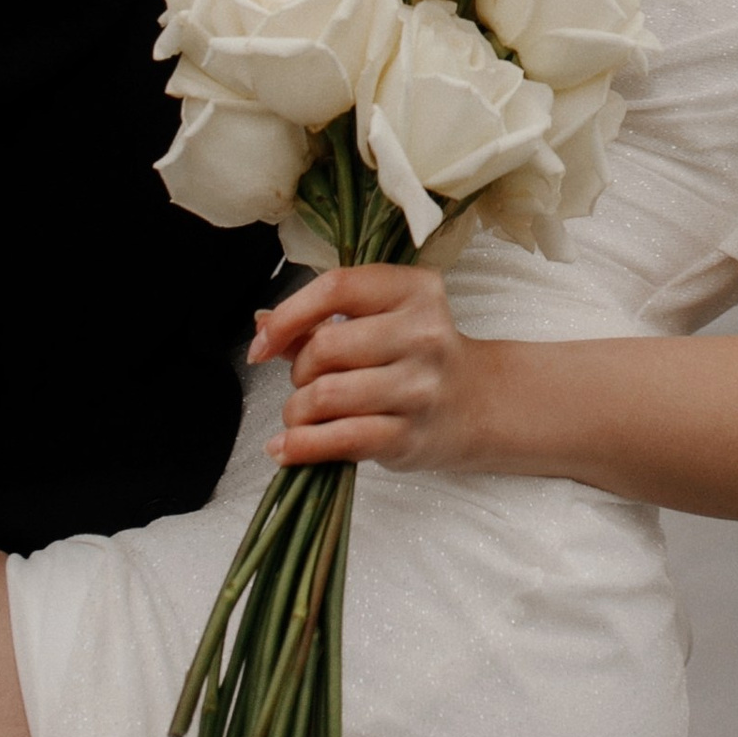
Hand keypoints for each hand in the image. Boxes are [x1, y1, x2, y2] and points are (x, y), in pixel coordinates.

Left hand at [251, 264, 493, 471]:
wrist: (475, 403)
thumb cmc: (416, 356)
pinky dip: (301, 446)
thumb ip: (321, 321)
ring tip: (302, 415)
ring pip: (326, 394)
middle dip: (299, 369)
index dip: (288, 316)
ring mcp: (419, 387)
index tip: (262, 344)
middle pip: (325, 346)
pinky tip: (285, 448)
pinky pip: (340, 438)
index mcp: (414, 290)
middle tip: (308, 381)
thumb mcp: (381, 322)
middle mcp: (422, 333)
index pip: (337, 288)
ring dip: (297, 411)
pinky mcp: (409, 435)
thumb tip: (262, 323)